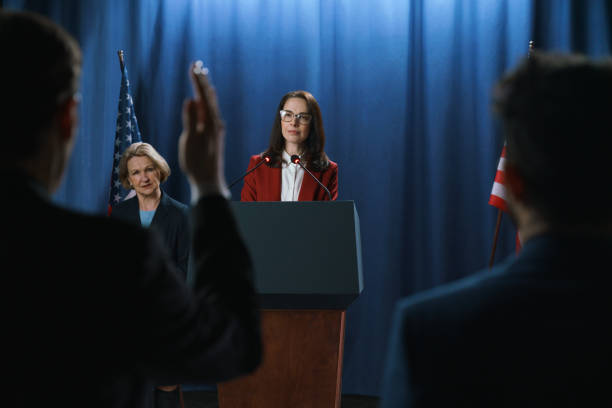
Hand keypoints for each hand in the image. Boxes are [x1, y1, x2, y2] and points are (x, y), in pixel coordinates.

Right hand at [179, 61, 228, 199]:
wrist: (209, 180)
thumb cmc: (197, 163)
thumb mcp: (190, 141)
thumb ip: (190, 120)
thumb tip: (190, 100)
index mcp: (210, 122)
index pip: (203, 96)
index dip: (197, 80)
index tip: (193, 66)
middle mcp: (216, 123)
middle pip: (209, 96)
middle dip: (202, 80)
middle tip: (197, 65)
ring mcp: (216, 128)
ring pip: (211, 103)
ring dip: (205, 89)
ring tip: (202, 76)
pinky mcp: (214, 134)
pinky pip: (211, 112)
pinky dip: (207, 101)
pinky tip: (205, 100)